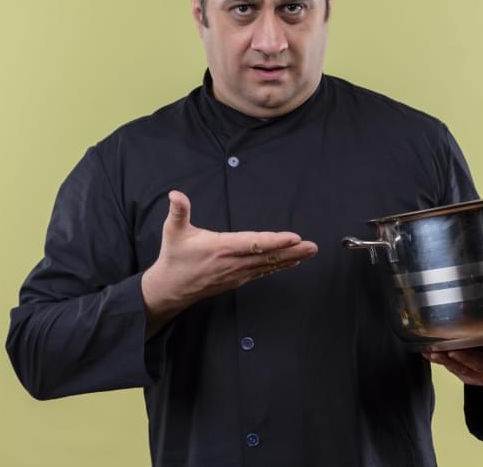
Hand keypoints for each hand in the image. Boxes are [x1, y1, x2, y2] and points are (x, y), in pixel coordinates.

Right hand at [141, 190, 318, 330]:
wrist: (170, 288)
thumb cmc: (174, 257)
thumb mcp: (173, 231)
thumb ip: (179, 211)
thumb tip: (175, 194)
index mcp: (220, 247)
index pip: (253, 243)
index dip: (275, 241)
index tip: (294, 237)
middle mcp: (232, 262)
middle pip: (267, 256)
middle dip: (292, 251)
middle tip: (312, 246)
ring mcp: (236, 273)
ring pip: (268, 265)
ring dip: (290, 259)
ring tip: (309, 252)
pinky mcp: (237, 279)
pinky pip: (262, 271)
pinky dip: (278, 267)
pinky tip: (292, 262)